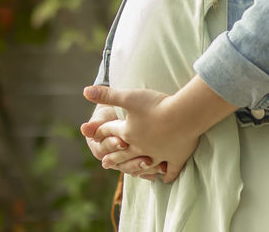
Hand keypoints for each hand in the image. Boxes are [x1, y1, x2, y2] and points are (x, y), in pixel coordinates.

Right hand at [80, 103, 159, 179]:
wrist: (129, 110)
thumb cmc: (115, 110)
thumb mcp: (107, 113)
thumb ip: (97, 122)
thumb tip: (83, 128)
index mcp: (99, 146)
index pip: (103, 149)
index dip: (112, 145)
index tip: (122, 142)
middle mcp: (111, 157)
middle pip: (120, 163)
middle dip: (131, 162)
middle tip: (143, 158)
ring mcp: (125, 161)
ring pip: (132, 169)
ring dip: (142, 168)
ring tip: (152, 163)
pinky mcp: (139, 161)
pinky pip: (145, 171)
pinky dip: (153, 170)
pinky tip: (162, 168)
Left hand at [84, 86, 201, 183]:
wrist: (183, 115)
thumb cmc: (156, 105)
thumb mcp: (129, 96)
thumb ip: (107, 94)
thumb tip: (85, 90)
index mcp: (127, 132)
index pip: (110, 131)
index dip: (102, 131)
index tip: (95, 135)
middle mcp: (140, 147)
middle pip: (122, 153)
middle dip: (113, 156)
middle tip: (105, 163)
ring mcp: (157, 155)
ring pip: (144, 164)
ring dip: (136, 168)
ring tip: (132, 173)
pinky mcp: (175, 158)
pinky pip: (169, 170)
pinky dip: (165, 174)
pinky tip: (164, 178)